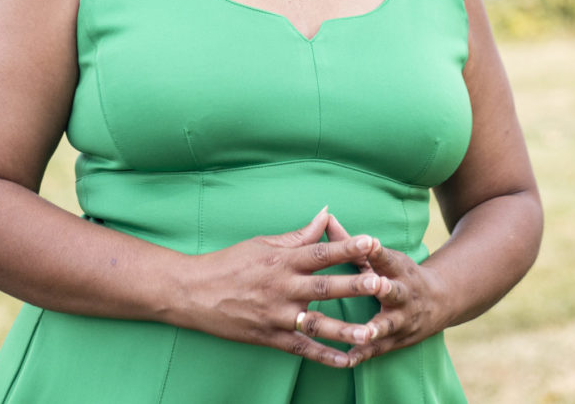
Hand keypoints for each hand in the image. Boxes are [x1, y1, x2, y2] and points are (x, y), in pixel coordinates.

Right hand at [178, 207, 383, 367]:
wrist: (194, 292)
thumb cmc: (230, 262)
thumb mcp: (263, 243)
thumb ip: (298, 235)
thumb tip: (325, 215)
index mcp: (281, 260)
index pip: (319, 251)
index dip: (346, 246)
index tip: (370, 242)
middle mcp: (282, 287)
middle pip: (324, 286)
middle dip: (353, 285)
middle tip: (380, 283)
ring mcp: (277, 315)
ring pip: (317, 323)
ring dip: (346, 328)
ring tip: (372, 331)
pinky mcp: (270, 337)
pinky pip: (302, 349)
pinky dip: (325, 357)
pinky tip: (347, 361)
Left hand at [326, 214, 449, 364]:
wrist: (440, 301)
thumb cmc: (398, 273)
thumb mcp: (382, 257)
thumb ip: (351, 242)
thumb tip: (325, 217)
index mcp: (398, 269)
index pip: (388, 257)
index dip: (378, 251)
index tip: (370, 241)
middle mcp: (404, 294)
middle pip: (394, 291)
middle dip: (385, 289)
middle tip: (376, 285)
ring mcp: (403, 319)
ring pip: (390, 324)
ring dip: (377, 328)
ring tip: (363, 332)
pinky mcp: (398, 341)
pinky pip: (379, 349)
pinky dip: (364, 353)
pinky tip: (347, 358)